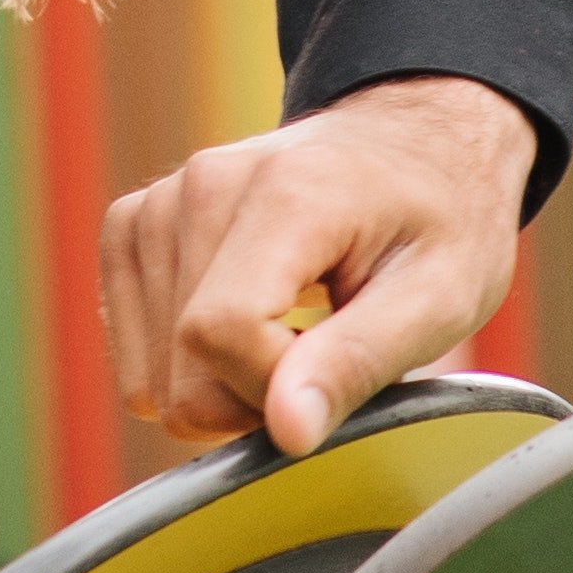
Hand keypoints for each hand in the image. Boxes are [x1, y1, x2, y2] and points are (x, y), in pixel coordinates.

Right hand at [100, 76, 535, 456]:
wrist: (409, 141)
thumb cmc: (439, 220)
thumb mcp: (440, 296)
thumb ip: (357, 362)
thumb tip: (286, 431)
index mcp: (284, 192)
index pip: (222, 333)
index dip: (278, 389)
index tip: (340, 373)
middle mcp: (201, 183)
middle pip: (182, 366)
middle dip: (252, 396)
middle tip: (324, 359)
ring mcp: (157, 201)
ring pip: (151, 372)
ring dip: (222, 382)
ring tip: (292, 334)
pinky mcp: (132, 224)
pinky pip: (131, 346)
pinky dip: (186, 362)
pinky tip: (248, 327)